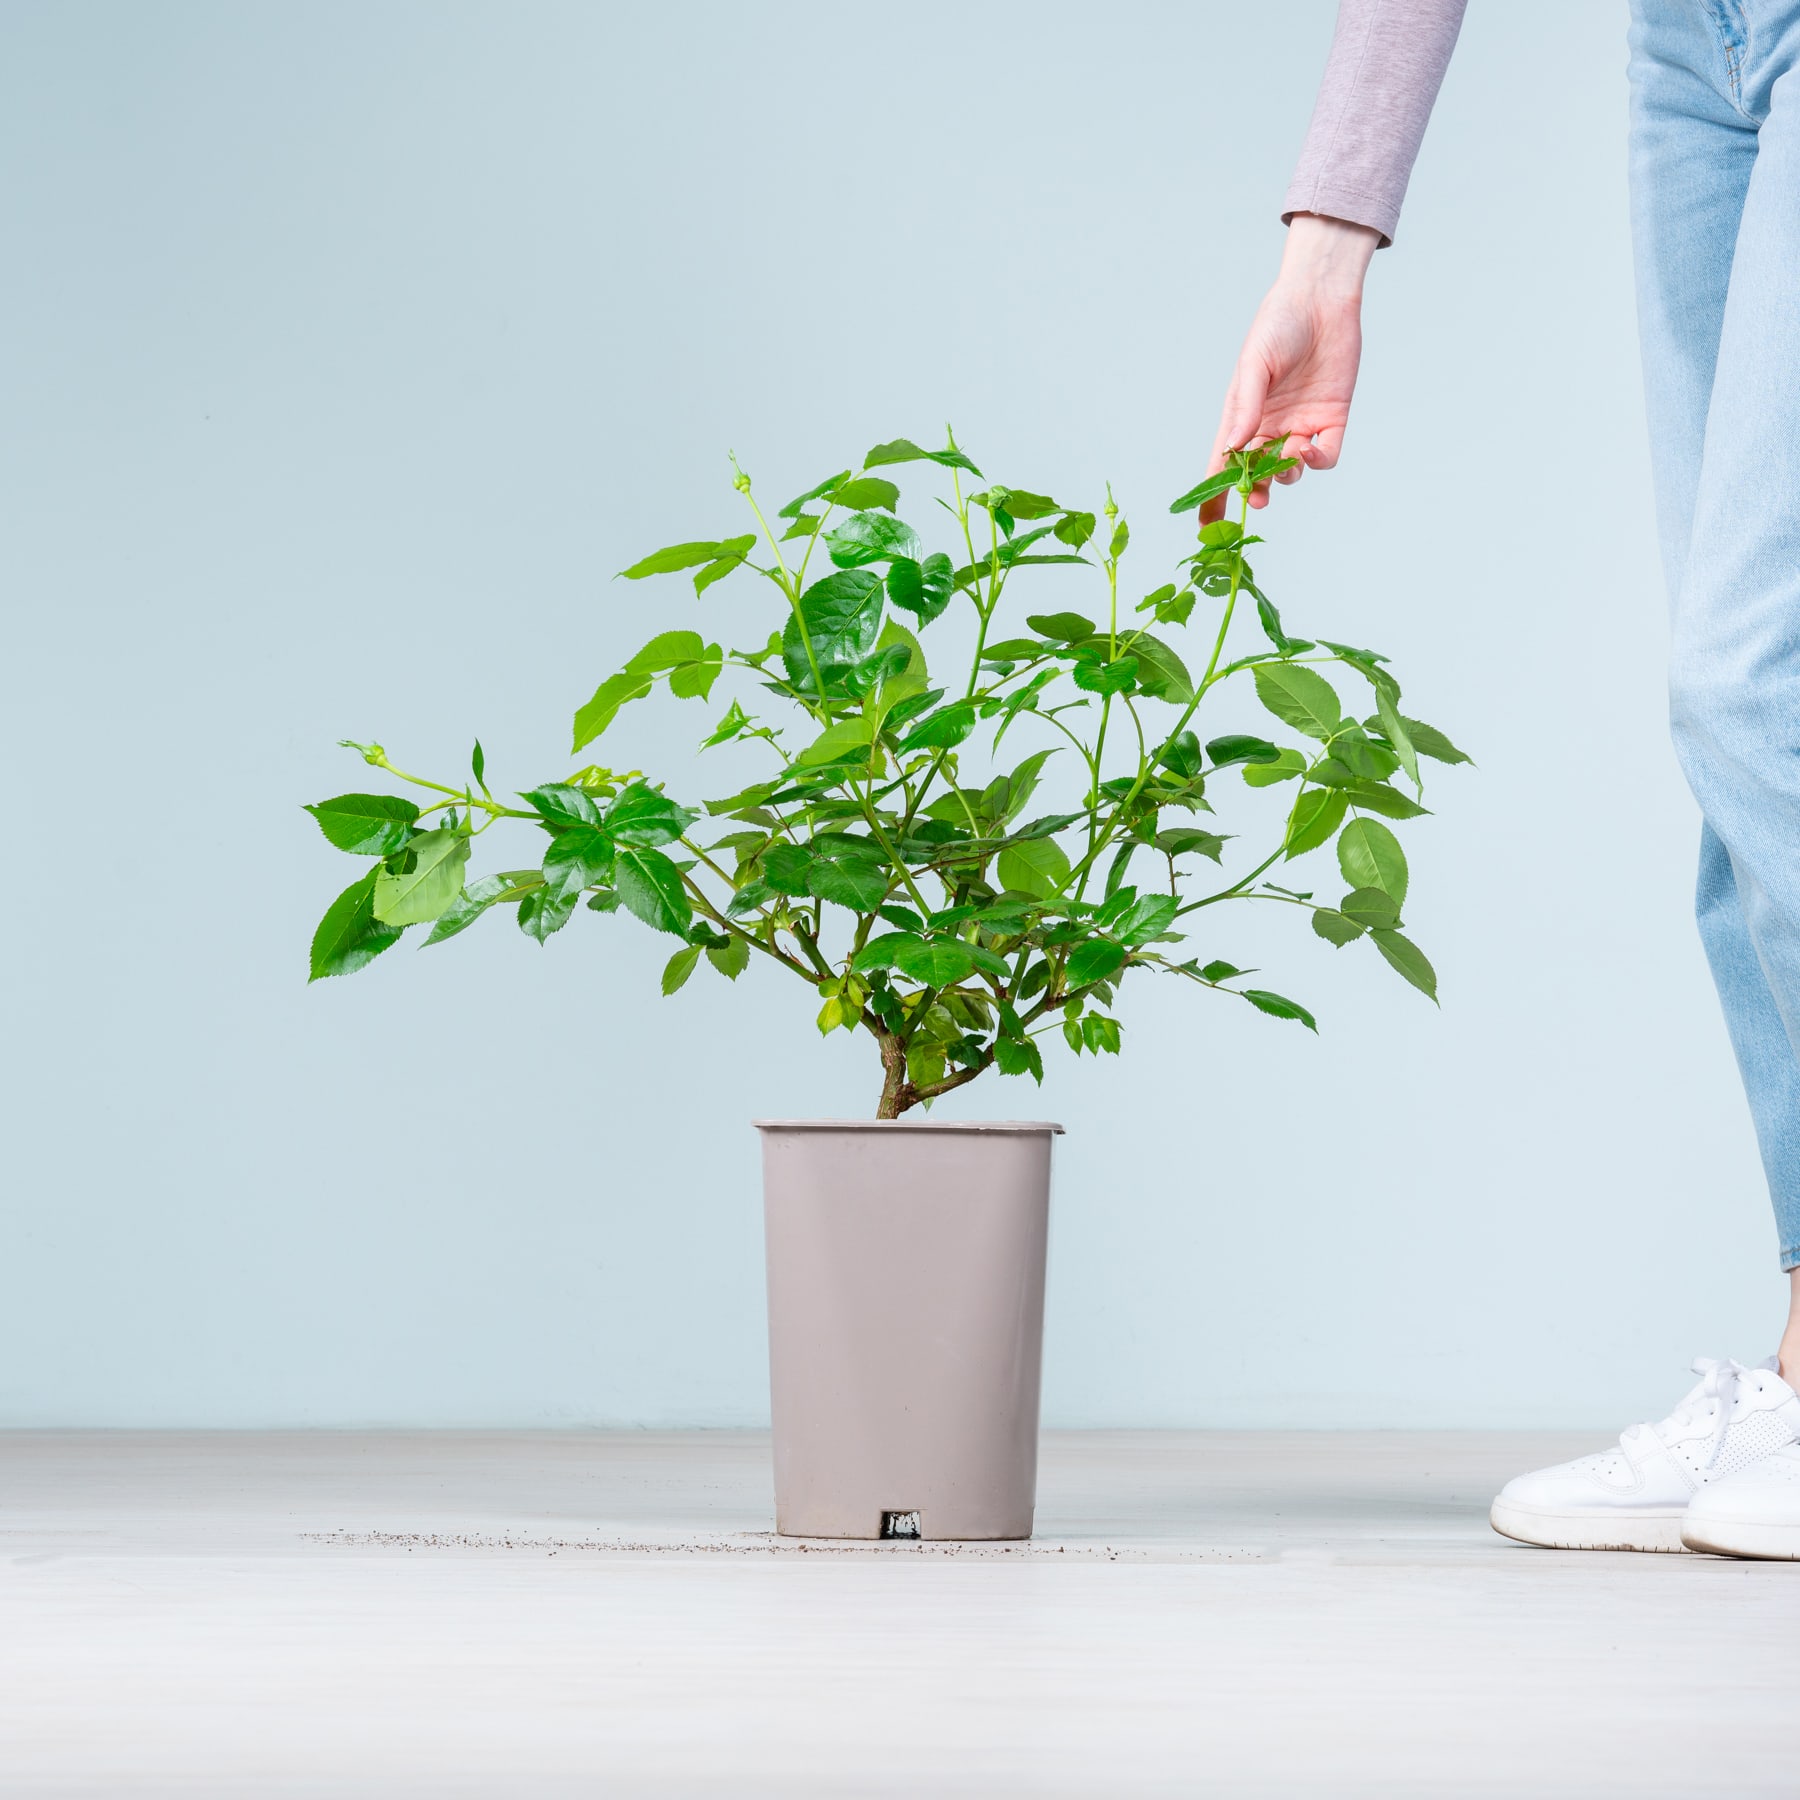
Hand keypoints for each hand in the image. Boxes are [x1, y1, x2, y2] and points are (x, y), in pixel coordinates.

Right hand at [1200, 214, 1378, 521]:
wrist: (1321, 298)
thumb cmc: (1278, 324)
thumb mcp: (1255, 364)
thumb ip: (1246, 407)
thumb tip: (1234, 448)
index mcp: (1242, 416)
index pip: (1222, 464)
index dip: (1213, 496)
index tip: (1205, 527)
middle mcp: (1269, 426)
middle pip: (1256, 474)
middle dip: (1254, 492)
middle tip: (1256, 501)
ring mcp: (1301, 424)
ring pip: (1291, 470)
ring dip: (1287, 474)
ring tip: (1289, 461)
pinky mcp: (1332, 418)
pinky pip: (1326, 454)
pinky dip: (1320, 461)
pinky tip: (1311, 452)